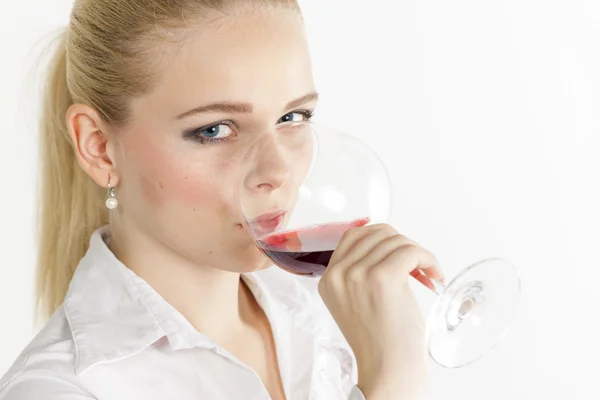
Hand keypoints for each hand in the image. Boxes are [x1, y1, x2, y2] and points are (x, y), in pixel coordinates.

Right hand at [318, 224, 442, 398]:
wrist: (388, 370)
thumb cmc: (380, 343)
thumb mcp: (355, 303)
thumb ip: (358, 275)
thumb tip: (387, 245)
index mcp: (328, 278)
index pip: (353, 235)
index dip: (382, 239)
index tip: (399, 254)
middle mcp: (339, 273)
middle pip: (377, 233)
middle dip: (402, 245)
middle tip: (417, 266)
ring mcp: (358, 274)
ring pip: (396, 241)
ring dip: (418, 254)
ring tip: (427, 275)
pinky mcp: (382, 278)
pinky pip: (410, 251)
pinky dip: (428, 259)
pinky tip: (433, 276)